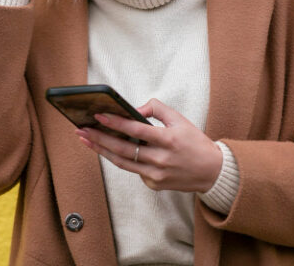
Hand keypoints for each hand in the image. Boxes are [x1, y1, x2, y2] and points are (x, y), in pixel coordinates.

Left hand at [76, 98, 222, 191]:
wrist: (212, 172)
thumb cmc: (195, 142)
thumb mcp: (180, 119)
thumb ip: (157, 109)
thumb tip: (134, 109)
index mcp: (168, 140)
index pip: (136, 130)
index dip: (115, 123)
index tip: (98, 115)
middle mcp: (161, 159)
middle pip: (123, 149)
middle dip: (99, 138)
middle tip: (81, 130)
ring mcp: (156, 175)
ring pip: (122, 162)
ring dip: (101, 150)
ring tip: (85, 140)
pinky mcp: (154, 185)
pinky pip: (133, 170)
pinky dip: (121, 159)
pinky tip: (108, 149)